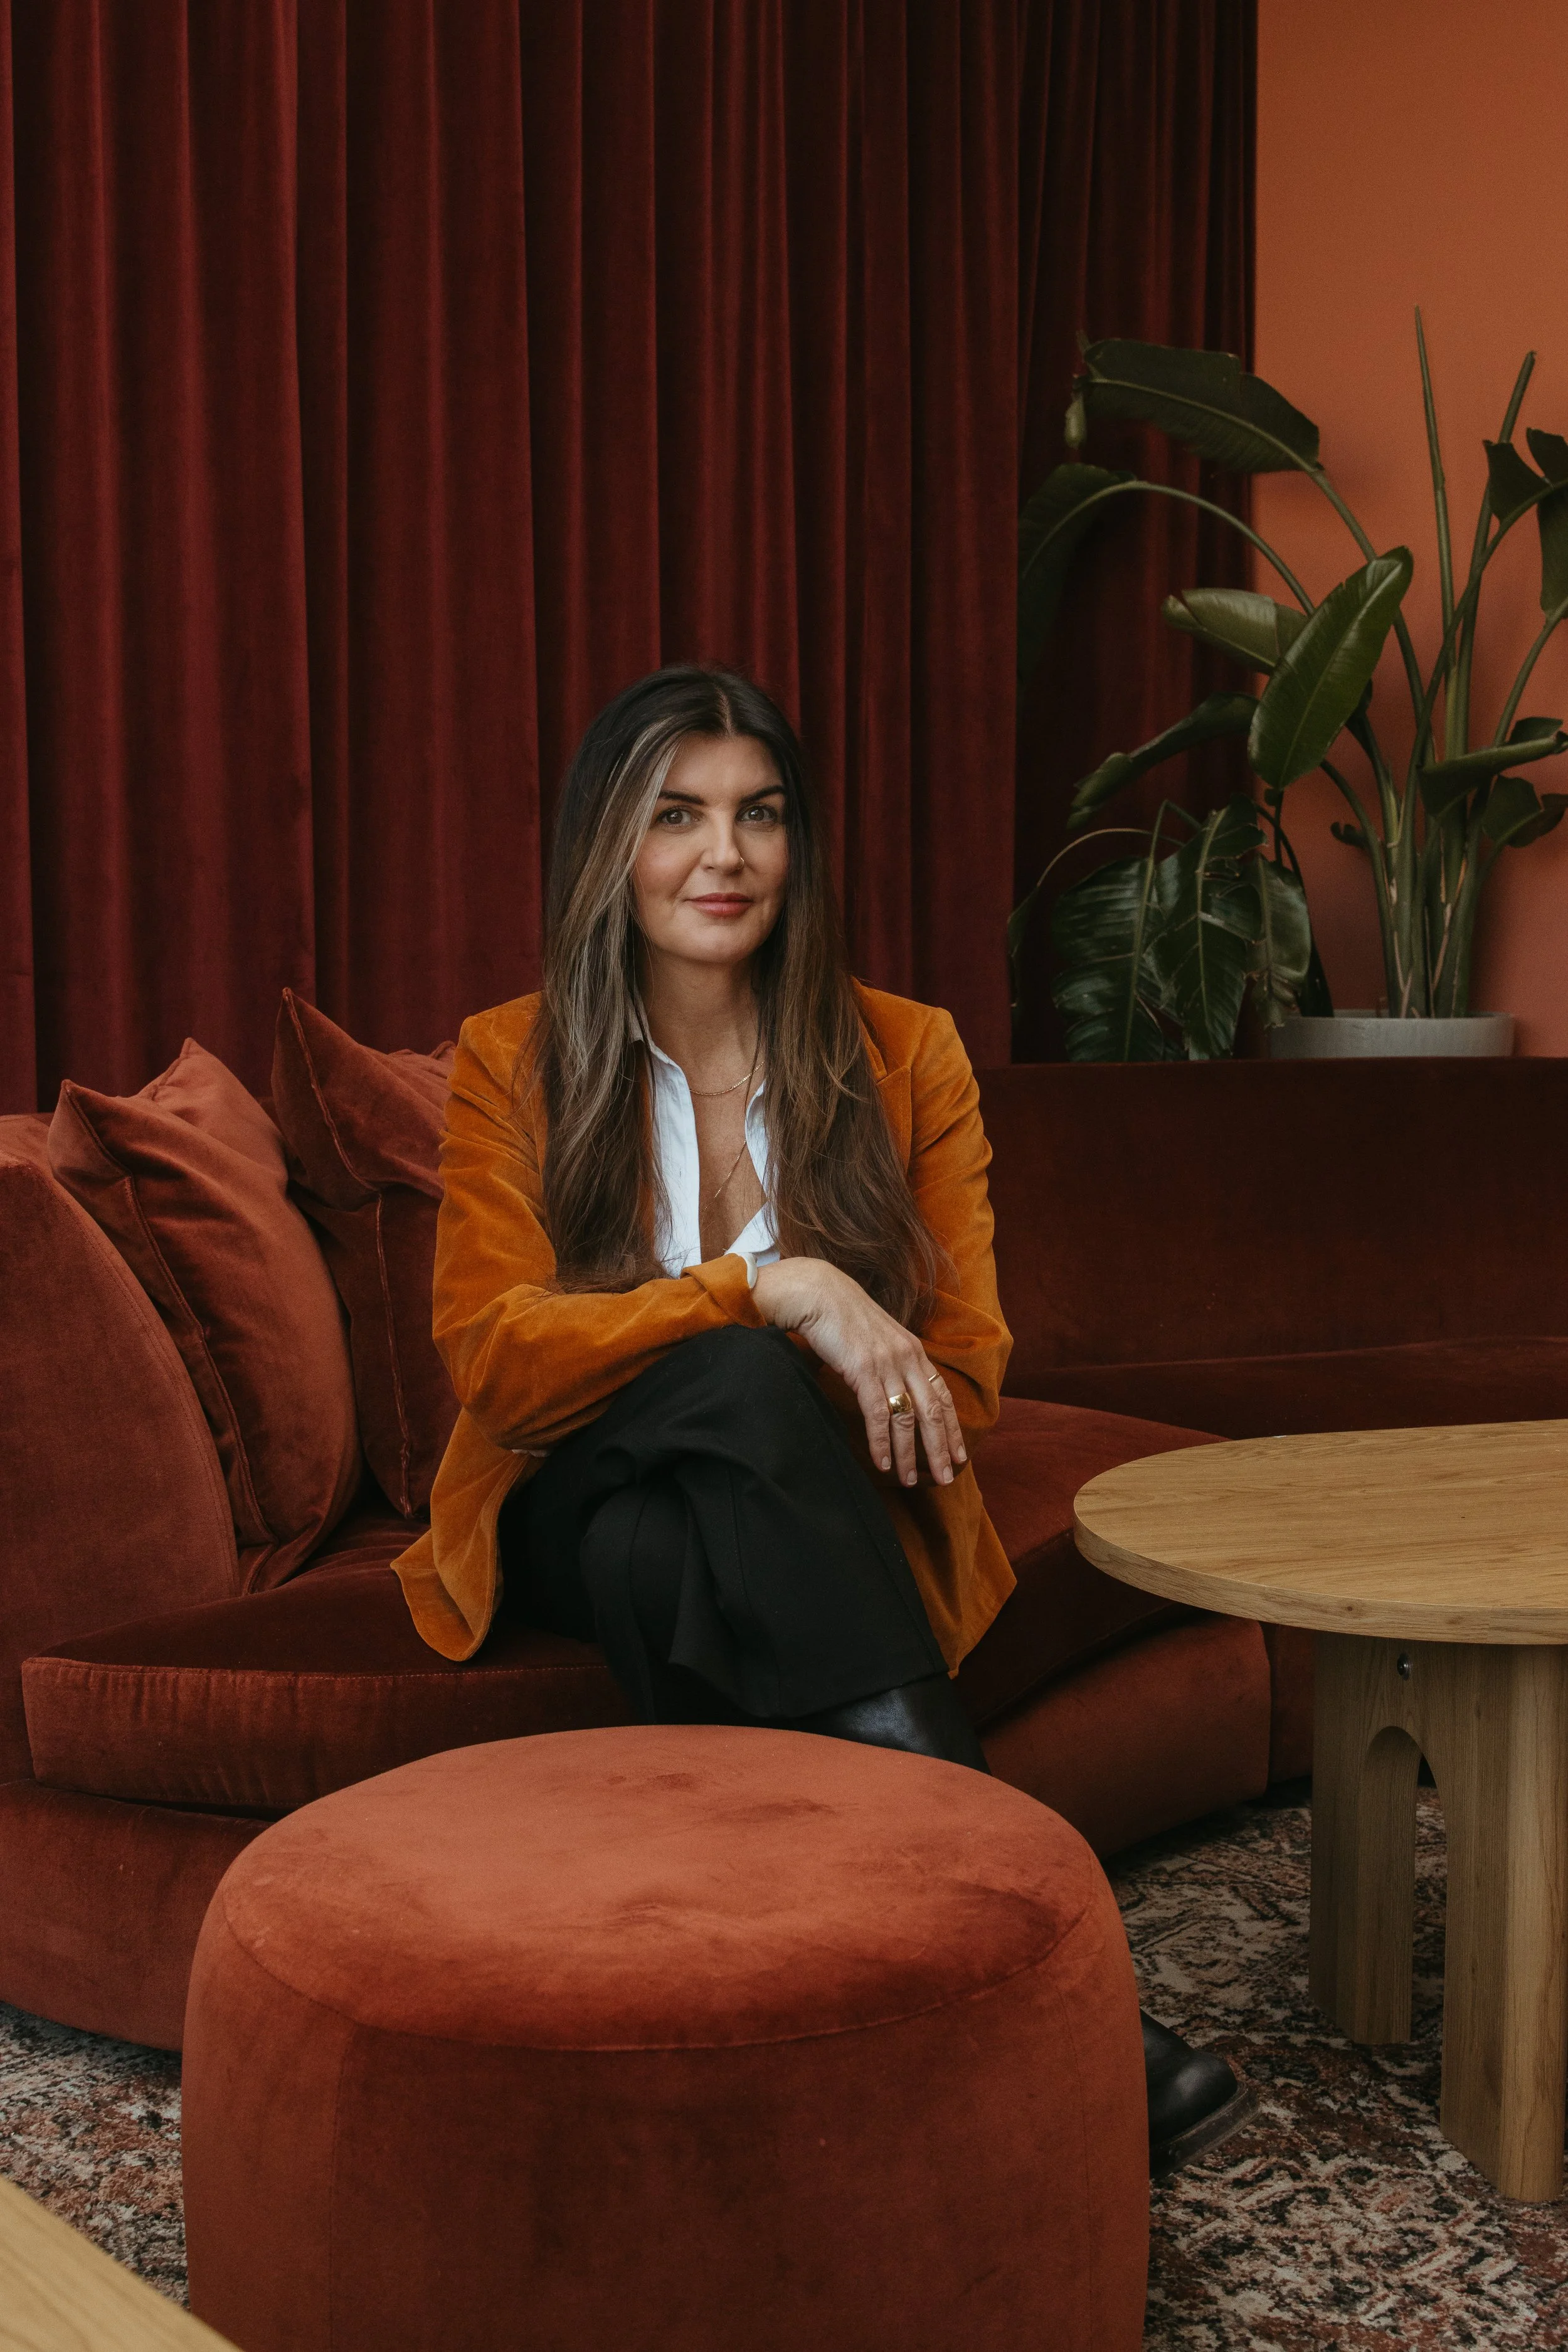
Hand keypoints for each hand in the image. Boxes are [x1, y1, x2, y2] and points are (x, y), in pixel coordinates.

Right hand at [751, 1256, 966, 1488]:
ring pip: (908, 1418)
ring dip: (910, 1454)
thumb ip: (892, 1361)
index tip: (959, 1454)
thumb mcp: (877, 1338)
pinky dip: (882, 1443)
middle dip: (941, 1449)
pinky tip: (883, 1464)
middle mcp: (907, 1357)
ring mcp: (887, 1364)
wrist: (817, 1292)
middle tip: (946, 1479)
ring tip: (911, 1480)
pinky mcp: (864, 1370)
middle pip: (933, 1412)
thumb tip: (895, 1390)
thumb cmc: (842, 1316)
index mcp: (913, 1350)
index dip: (952, 1428)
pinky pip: (878, 1415)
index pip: (942, 1396)